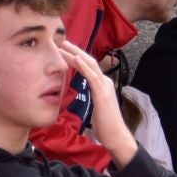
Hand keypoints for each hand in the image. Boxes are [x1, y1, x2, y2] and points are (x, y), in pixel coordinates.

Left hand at [59, 42, 137, 161]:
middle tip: (61, 41)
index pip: (87, 66)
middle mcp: (104, 81)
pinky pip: (92, 76)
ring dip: (76, 53)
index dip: (75, 57)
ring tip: (64, 45)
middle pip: (88, 61)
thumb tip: (81, 95)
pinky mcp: (102, 93)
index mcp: (101, 85)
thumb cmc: (105, 125)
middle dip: (74, 50)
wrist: (115, 135)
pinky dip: (84, 65)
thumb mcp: (95, 108)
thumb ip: (90, 98)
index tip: (63, 51)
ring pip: (90, 64)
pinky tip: (76, 58)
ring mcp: (104, 86)